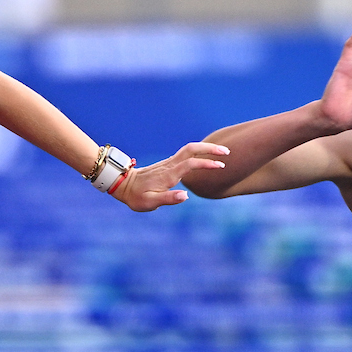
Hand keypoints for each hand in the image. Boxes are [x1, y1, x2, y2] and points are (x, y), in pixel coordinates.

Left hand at [115, 141, 230, 211]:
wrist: (123, 185)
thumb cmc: (136, 197)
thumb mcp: (150, 203)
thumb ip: (168, 199)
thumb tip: (186, 196)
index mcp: (168, 175)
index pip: (190, 164)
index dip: (206, 163)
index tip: (220, 166)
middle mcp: (170, 165)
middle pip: (192, 149)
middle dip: (210, 148)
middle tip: (227, 152)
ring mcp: (169, 163)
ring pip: (189, 149)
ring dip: (206, 148)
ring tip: (222, 152)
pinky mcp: (168, 164)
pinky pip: (186, 153)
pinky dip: (199, 151)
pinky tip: (207, 155)